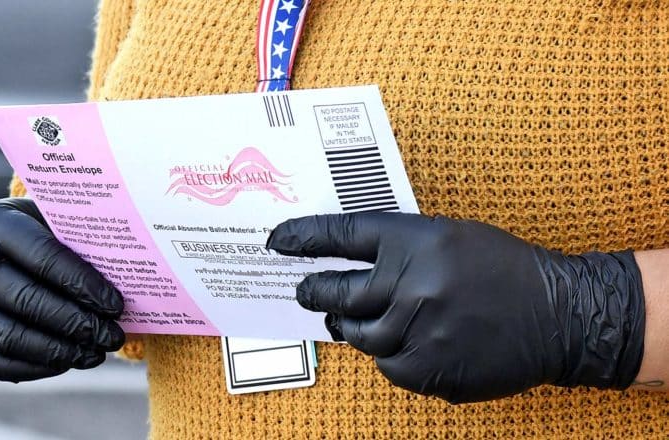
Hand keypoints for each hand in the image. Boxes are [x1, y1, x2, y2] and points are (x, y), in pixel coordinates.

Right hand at [0, 198, 124, 381]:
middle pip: (23, 300)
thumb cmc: (47, 230)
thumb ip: (84, 244)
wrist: (3, 239)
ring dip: (53, 352)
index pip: (44, 258)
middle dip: (74, 324)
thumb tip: (129, 282)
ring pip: (1, 334)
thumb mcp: (60, 221)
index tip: (116, 306)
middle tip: (111, 337)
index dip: (83, 285)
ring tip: (93, 355)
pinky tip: (63, 365)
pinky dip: (25, 368)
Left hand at [266, 213, 644, 402]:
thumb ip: (400, 251)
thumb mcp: (451, 239)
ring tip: (350, 319)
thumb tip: (351, 268)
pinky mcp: (429, 368)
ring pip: (359, 334)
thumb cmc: (502, 270)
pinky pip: (387, 365)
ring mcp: (419, 329)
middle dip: (313, 291)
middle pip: (339, 290)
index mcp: (417, 241)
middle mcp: (412, 284)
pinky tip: (406, 343)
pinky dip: (389, 355)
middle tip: (304, 291)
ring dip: (352, 326)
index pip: (343, 234)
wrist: (558, 315)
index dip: (305, 236)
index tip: (278, 241)